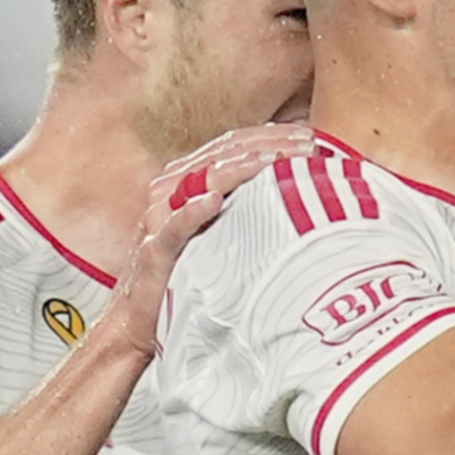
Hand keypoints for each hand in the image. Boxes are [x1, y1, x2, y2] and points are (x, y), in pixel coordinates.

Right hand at [96, 123, 314, 357]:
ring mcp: (160, 217)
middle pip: (223, 154)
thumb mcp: (225, 229)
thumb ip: (250, 203)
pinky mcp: (154, 249)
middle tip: (309, 144)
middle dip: (269, 145)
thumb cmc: (191, 270)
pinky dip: (193, 211)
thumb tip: (301, 186)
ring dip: (241, 168)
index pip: (234, 145)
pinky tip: (214, 200)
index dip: (272, 135)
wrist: (143, 319)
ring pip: (202, 180)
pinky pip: (174, 226)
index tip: (312, 136)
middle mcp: (171, 190)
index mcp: (188, 179)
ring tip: (275, 160)